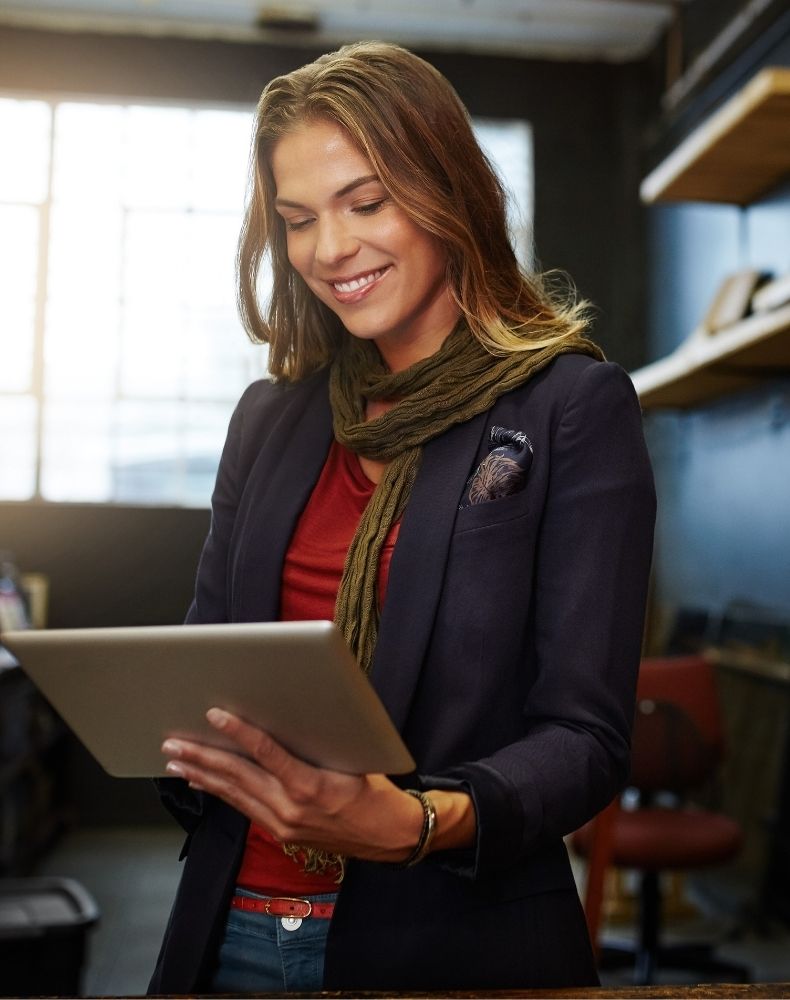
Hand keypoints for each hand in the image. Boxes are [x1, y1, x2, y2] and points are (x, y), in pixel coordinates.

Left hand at [161, 708, 425, 861]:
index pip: (265, 753)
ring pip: (234, 794)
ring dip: (202, 776)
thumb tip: (287, 716)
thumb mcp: (352, 760)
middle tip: (172, 744)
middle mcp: (290, 809)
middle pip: (237, 777)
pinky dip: (221, 792)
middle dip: (201, 758)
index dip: (238, 732)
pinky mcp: (282, 833)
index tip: (214, 715)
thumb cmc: (376, 791)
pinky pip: (244, 807)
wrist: (391, 835)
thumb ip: (316, 744)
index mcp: (309, 786)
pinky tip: (203, 782)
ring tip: (175, 761)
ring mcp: (282, 825)